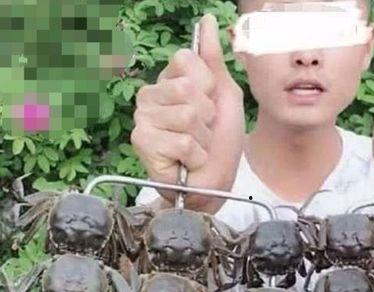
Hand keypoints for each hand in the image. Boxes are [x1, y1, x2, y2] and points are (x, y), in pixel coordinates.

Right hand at [131, 14, 244, 212]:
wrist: (214, 182)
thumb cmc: (220, 142)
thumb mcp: (224, 96)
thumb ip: (213, 60)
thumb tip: (207, 20)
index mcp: (168, 81)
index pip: (187, 60)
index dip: (208, 87)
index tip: (209, 107)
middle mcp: (150, 96)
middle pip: (188, 87)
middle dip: (207, 115)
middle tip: (202, 131)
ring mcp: (143, 119)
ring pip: (187, 115)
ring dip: (203, 138)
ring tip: (196, 147)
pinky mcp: (142, 142)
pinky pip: (181, 141)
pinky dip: (195, 155)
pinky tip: (186, 161)